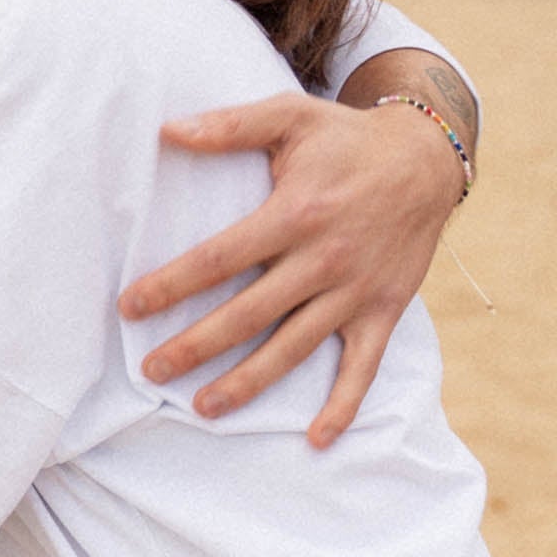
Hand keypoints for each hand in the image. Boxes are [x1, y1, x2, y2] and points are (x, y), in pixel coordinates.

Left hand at [122, 93, 465, 446]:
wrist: (427, 159)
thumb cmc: (344, 138)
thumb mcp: (289, 117)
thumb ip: (229, 126)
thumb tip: (167, 129)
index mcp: (294, 214)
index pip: (218, 259)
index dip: (171, 285)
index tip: (129, 307)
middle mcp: (324, 260)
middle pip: (249, 314)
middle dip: (196, 346)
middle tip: (152, 370)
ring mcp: (356, 291)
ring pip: (295, 348)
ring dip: (250, 383)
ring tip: (204, 408)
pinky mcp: (384, 310)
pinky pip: (364, 366)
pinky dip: (344, 405)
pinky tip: (316, 439)